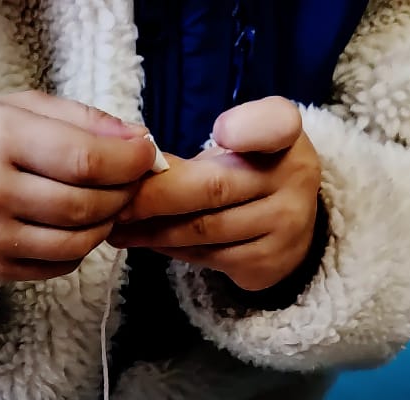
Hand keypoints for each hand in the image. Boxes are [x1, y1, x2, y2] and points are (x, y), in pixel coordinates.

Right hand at [0, 92, 158, 284]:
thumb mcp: (24, 108)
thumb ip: (85, 121)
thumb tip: (141, 143)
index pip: (85, 160)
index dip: (128, 162)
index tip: (147, 155)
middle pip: (87, 205)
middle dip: (123, 194)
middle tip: (130, 181)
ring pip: (79, 242)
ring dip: (106, 224)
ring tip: (104, 202)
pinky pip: (61, 265)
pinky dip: (80, 246)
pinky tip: (74, 224)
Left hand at [110, 97, 321, 292]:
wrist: (291, 224)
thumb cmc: (251, 167)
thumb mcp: (245, 135)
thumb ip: (208, 140)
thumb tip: (142, 156)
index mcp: (287, 135)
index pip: (275, 125)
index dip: (248, 127)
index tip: (221, 130)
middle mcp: (295, 180)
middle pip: (213, 188)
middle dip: (154, 196)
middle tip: (114, 199)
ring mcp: (283, 227)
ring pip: (202, 230)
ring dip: (151, 229)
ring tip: (115, 223)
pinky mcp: (265, 264)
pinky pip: (204, 257)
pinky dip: (167, 248)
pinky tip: (143, 240)